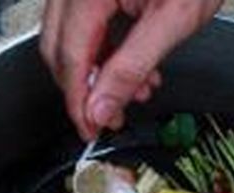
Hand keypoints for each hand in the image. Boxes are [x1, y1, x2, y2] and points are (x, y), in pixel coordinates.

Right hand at [40, 0, 221, 139]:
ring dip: (98, 73)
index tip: (91, 130)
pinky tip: (135, 68)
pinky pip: (85, 24)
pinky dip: (106, 52)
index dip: (79, 101)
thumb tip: (102, 107)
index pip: (70, 58)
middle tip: (111, 117)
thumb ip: (132, 67)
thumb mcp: (173, 21)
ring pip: (70, 39)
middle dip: (85, 89)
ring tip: (137, 89)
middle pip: (60, 49)